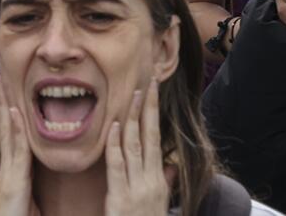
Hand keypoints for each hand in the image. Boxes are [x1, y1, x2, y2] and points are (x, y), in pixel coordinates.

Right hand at [0, 74, 34, 215]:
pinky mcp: (13, 184)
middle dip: (2, 101)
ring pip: (8, 133)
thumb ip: (34, 190)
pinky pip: (16, 151)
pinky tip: (12, 111)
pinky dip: (13, 129)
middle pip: (6, 128)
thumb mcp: (31, 204)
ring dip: (4, 106)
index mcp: (16, 173)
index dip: (10, 113)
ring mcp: (10, 175)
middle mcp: (10, 169)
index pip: (14, 136)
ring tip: (1, 82)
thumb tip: (42, 185)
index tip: (9, 92)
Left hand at [103, 89, 170, 215]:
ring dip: (133, 119)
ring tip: (133, 95)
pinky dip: (115, 145)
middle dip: (149, 108)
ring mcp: (137, 189)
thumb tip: (171, 166)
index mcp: (158, 182)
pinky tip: (115, 127)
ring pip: (135, 146)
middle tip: (148, 82)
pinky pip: (117, 167)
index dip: (154, 114)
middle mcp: (151, 181)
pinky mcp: (120, 199)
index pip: (156, 139)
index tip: (152, 91)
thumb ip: (165, 184)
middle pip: (150, 137)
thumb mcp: (159, 206)